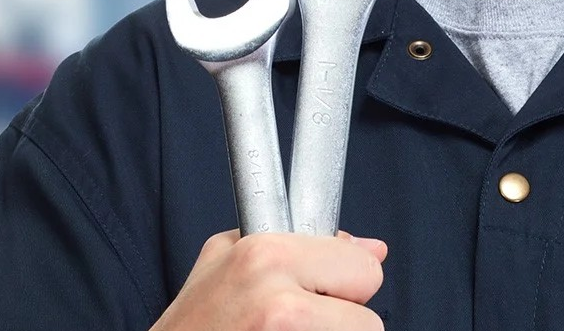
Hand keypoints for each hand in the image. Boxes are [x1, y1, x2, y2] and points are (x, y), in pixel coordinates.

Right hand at [150, 229, 386, 330]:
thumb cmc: (193, 322)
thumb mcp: (224, 257)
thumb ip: (296, 240)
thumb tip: (370, 247)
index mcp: (266, 255)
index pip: (363, 266)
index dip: (344, 282)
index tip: (319, 291)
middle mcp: (280, 301)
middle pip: (370, 319)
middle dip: (344, 320)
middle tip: (300, 319)